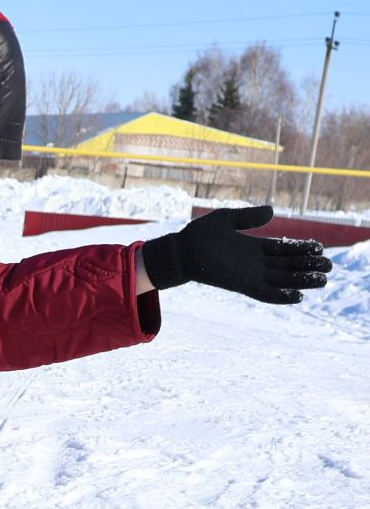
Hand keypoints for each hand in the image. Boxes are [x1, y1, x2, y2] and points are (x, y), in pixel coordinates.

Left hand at [140, 206, 331, 304]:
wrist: (179, 251)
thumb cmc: (198, 235)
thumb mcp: (228, 219)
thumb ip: (249, 217)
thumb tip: (272, 212)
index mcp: (253, 247)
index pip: (284, 249)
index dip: (302, 249)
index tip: (320, 248)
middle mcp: (254, 263)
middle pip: (288, 265)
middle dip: (308, 265)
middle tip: (329, 266)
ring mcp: (248, 275)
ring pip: (282, 280)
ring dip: (302, 281)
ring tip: (323, 280)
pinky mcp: (240, 285)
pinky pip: (265, 293)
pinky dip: (281, 296)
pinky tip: (298, 296)